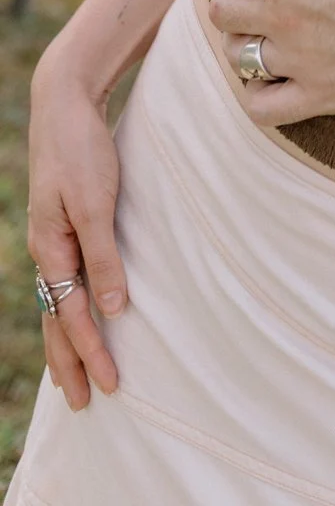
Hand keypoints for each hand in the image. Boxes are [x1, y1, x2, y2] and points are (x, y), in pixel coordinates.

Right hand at [27, 52, 126, 409]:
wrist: (64, 103)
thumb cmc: (82, 148)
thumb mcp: (97, 201)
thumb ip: (105, 255)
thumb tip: (113, 308)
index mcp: (52, 249)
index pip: (71, 316)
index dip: (91, 353)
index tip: (111, 385)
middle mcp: (48, 249)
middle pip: (56, 319)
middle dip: (71, 362)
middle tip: (87, 403)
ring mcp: (53, 237)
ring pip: (56, 302)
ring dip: (67, 341)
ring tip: (75, 376)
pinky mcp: (64, 223)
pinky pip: (64, 278)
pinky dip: (69, 307)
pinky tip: (80, 314)